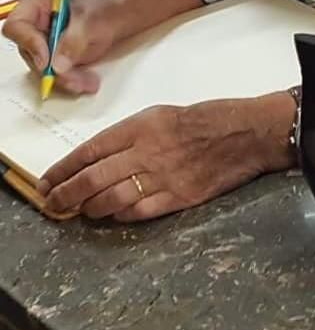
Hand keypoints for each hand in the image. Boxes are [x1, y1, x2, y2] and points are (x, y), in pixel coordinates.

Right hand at [2, 0, 117, 94]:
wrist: (118, 19)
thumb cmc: (104, 10)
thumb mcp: (91, 20)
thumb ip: (73, 40)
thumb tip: (58, 63)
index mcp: (38, 3)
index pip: (17, 26)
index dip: (30, 44)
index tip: (47, 60)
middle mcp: (35, 24)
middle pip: (29, 52)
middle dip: (52, 68)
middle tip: (72, 77)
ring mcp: (42, 42)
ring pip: (41, 68)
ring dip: (64, 79)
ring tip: (86, 81)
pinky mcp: (52, 58)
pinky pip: (54, 74)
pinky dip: (70, 80)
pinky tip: (86, 82)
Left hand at [40, 95, 293, 220]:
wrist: (250, 132)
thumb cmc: (211, 117)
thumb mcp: (165, 114)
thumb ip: (133, 134)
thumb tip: (101, 157)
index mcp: (144, 126)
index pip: (90, 150)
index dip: (63, 168)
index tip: (47, 180)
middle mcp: (148, 151)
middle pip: (92, 179)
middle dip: (65, 195)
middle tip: (53, 204)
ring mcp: (164, 177)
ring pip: (110, 199)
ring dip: (89, 208)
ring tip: (81, 211)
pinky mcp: (179, 197)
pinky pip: (138, 212)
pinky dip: (119, 215)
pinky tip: (113, 214)